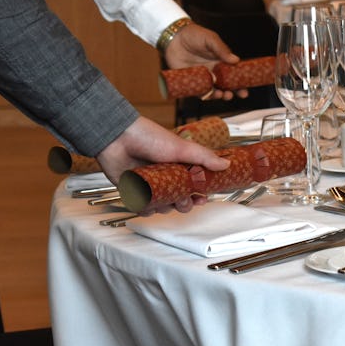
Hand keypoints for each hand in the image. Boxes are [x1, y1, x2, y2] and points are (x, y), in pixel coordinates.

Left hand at [96, 116, 228, 212]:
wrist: (119, 137)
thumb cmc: (149, 137)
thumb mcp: (182, 147)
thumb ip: (204, 157)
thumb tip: (226, 164)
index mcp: (178, 166)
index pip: (193, 185)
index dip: (199, 194)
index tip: (202, 198)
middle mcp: (165, 176)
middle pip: (179, 199)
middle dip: (183, 204)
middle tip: (183, 201)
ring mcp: (149, 184)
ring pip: (162, 205)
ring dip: (165, 207)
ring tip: (164, 200)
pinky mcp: (133, 189)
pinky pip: (142, 206)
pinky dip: (146, 208)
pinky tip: (148, 204)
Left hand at [163, 21, 248, 99]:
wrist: (174, 36)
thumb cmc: (194, 35)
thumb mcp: (211, 39)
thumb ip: (222, 49)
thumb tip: (236, 60)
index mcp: (220, 62)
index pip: (233, 75)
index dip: (240, 83)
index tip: (246, 89)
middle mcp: (213, 72)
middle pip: (225, 86)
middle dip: (233, 92)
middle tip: (239, 94)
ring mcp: (202, 77)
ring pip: (213, 91)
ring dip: (220, 95)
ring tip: (222, 94)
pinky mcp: (190, 80)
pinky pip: (198, 91)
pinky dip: (204, 95)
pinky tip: (209, 94)